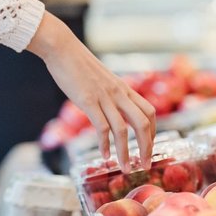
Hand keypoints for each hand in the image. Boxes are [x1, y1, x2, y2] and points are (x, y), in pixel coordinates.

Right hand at [27, 13, 154, 167]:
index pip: (149, 111)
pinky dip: (105, 144)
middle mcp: (118, 93)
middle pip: (143, 123)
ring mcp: (103, 97)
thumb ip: (110, 93)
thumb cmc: (78, 63)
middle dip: (147, 147)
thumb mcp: (102, 78)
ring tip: (125, 168)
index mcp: (123, 87)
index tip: (149, 147)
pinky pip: (101, 127)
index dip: (153, 132)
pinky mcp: (87, 100)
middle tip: (146, 165)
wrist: (62, 48)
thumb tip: (111, 108)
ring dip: (126, 152)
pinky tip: (104, 154)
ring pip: (123, 130)